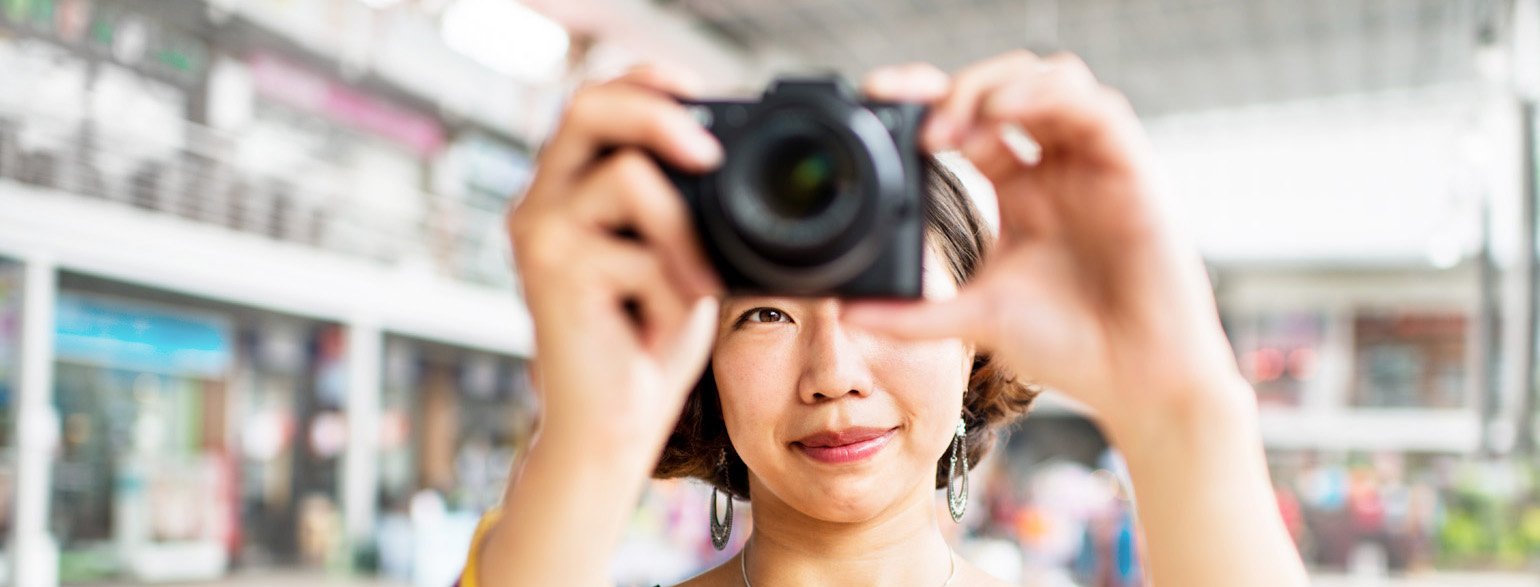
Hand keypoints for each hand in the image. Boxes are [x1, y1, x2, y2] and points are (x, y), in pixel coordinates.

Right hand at [508, 65, 723, 450]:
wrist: (611, 426)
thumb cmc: (646, 344)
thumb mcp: (678, 257)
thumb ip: (682, 206)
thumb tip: (721, 155)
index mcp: (568, 189)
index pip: (596, 101)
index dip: (647, 83)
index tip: (700, 93)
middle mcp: (542, 202)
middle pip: (589, 106)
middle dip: (659, 115)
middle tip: (710, 153)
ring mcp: (541, 233)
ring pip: (626, 176)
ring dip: (682, 233)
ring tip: (692, 287)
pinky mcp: (554, 271)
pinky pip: (640, 250)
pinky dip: (671, 290)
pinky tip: (657, 326)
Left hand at [846, 52, 1246, 440]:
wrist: (1137, 381)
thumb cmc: (1072, 348)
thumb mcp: (974, 320)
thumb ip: (912, 314)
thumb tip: (846, 314)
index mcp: (1018, 189)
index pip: (970, 121)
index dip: (928, 101)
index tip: (881, 101)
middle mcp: (1055, 167)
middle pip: (1006, 86)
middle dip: (957, 89)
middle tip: (919, 126)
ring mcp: (1093, 165)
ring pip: (1051, 79)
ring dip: (996, 86)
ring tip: (952, 127)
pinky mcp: (1131, 169)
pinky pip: (1095, 106)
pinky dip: (1047, 97)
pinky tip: (1004, 114)